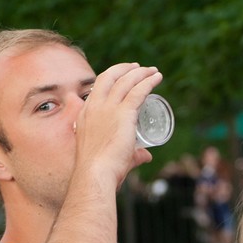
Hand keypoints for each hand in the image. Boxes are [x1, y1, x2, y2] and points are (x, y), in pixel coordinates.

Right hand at [74, 63, 162, 186]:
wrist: (95, 174)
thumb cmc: (102, 170)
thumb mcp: (111, 155)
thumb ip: (132, 155)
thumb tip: (147, 156)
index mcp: (85, 114)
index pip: (98, 89)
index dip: (111, 79)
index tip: (123, 77)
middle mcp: (94, 107)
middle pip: (109, 77)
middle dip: (125, 69)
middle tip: (138, 68)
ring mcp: (107, 108)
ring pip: (125, 81)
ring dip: (140, 73)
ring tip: (152, 71)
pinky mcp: (123, 113)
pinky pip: (138, 91)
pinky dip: (148, 82)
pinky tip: (157, 77)